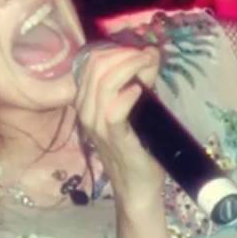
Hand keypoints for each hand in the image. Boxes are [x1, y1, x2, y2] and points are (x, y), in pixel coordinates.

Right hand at [73, 44, 164, 209]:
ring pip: (102, 83)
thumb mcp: (137, 107)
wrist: (136, 187)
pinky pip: (113, 111)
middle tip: (148, 56)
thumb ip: (141, 80)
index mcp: (86, 102)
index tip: (141, 52)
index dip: (116, 50)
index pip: (90, 62)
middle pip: (95, 67)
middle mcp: (86, 111)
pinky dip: (127, 96)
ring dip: (129, 67)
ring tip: (148, 65)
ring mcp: (96, 126)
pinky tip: (139, 90)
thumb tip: (150, 53)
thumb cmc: (137, 147)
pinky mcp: (113, 138)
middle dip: (124, 54)